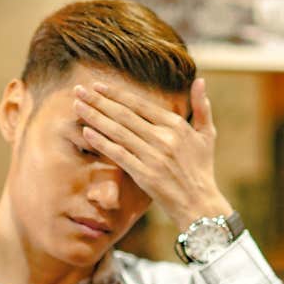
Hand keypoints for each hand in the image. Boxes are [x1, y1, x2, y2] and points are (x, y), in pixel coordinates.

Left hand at [72, 77, 232, 227]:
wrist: (199, 203)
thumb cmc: (201, 169)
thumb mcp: (207, 135)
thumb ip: (202, 107)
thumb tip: (200, 80)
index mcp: (176, 125)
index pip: (139, 104)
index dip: (116, 94)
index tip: (97, 85)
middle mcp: (164, 138)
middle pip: (124, 115)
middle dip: (98, 100)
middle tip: (78, 90)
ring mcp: (154, 156)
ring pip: (118, 132)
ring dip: (95, 117)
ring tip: (77, 106)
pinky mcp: (145, 174)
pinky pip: (119, 154)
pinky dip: (102, 142)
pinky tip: (86, 132)